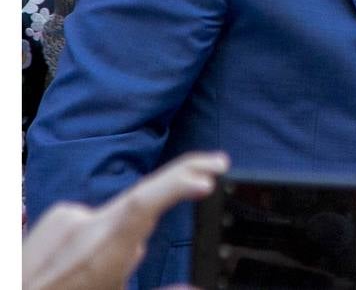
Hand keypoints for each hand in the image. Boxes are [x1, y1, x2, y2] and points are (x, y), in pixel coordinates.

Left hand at [22, 151, 228, 289]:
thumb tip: (192, 287)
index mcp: (100, 251)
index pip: (144, 205)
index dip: (178, 185)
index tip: (208, 178)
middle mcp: (82, 226)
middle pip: (142, 195)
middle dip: (181, 178)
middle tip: (216, 163)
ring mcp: (65, 218)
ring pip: (117, 213)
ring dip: (130, 227)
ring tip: (109, 268)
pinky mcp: (55, 218)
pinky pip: (94, 217)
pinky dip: (104, 230)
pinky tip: (90, 257)